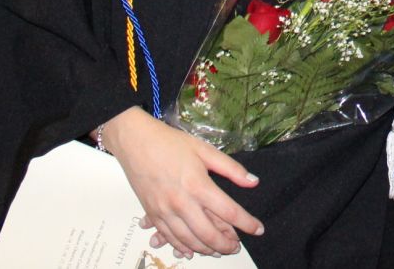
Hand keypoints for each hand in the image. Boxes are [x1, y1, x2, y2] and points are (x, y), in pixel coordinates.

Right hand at [101, 107, 262, 256]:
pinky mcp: (153, 214)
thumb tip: (253, 182)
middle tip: (237, 247)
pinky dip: (183, 247)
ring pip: (189, 240)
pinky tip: (192, 251)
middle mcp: (182, 203)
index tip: (258, 229)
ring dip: (207, 249)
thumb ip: (230, 168)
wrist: (135, 141)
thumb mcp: (204, 149)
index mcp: (198, 185)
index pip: (229, 212)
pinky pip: (169, 238)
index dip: (247, 223)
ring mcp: (165, 211)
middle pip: (209, 234)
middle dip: (226, 244)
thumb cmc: (170, 142)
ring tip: (219, 251)